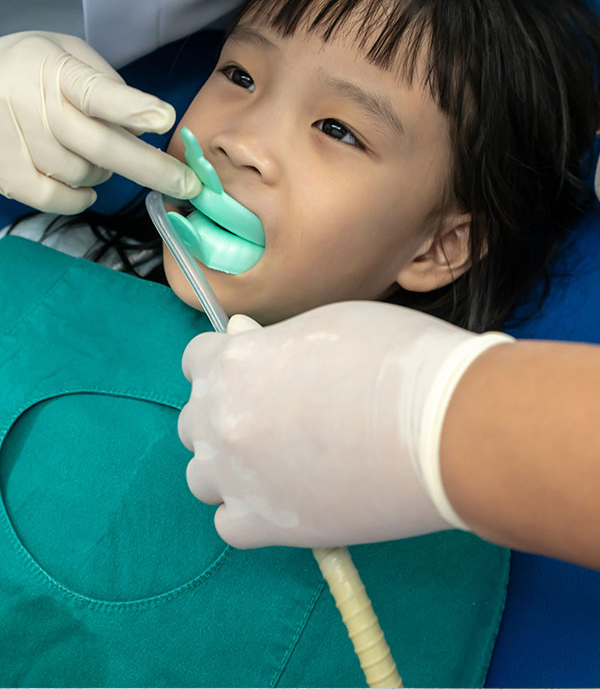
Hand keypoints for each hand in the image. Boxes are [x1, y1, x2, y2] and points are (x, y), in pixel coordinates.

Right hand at [0, 31, 199, 213]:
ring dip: (104, 173)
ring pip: (84, 174)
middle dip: (151, 168)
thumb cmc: (31, 68)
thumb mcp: (67, 55)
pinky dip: (79, 199)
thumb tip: (144, 127)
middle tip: (188, 184)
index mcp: (55, 69)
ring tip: (92, 153)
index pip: (95, 90)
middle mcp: (34, 105)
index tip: (165, 118)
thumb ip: (107, 85)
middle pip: (100, 145)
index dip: (131, 106)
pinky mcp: (6, 172)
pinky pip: (56, 199)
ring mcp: (18, 141)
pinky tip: (85, 188)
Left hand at [178, 301, 511, 548]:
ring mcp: (242, 478)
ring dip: (230, 465)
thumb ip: (273, 343)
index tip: (252, 368)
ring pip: (203, 476)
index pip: (195, 360)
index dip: (226, 360)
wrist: (444, 425)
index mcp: (234, 364)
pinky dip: (250, 511)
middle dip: (225, 412)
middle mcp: (223, 422)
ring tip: (279, 459)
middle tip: (274, 412)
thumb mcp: (324, 324)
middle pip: (194, 421)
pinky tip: (286, 496)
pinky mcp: (272, 528)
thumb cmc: (396, 360)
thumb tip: (248, 345)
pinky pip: (229, 524)